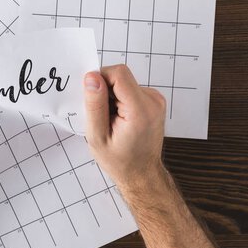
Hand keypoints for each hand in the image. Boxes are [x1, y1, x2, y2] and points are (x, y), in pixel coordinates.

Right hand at [83, 65, 165, 192]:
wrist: (142, 173)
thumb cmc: (120, 161)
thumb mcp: (97, 136)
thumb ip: (94, 105)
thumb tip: (91, 77)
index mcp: (141, 110)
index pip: (118, 73)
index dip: (100, 79)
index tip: (92, 98)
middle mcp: (153, 101)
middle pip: (120, 77)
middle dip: (105, 91)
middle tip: (102, 116)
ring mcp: (156, 100)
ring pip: (124, 82)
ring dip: (111, 97)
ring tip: (111, 120)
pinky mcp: (153, 100)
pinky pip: (129, 88)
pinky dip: (119, 99)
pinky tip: (118, 118)